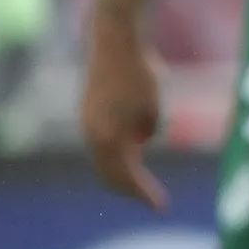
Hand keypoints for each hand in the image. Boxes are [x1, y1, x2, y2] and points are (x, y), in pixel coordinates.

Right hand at [81, 15, 166, 208]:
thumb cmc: (139, 73)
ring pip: (103, 158)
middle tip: (151, 200)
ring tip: (141, 182)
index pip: (126, 178)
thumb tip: (140, 142)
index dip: (143, 194)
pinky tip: (131, 153)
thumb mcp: (152, 109)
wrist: (113, 41)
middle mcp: (92, 134)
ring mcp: (87, 122)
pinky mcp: (88, 110)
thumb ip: (146, 132)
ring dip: (122, 172)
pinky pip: (101, 142)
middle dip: (130, 189)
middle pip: (109, 175)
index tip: (161, 206)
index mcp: (108, 138)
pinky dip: (115, 154)